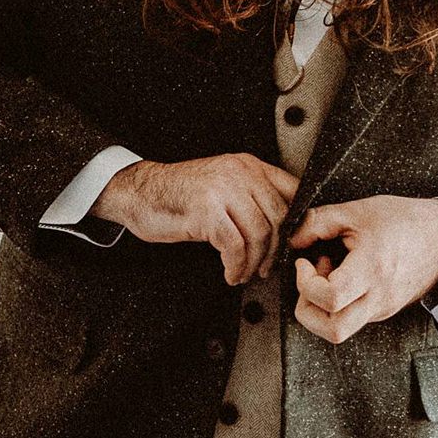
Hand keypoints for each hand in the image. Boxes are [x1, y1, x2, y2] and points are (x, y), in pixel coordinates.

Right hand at [95, 155, 300, 284]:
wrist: (139, 192)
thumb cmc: (179, 195)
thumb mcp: (222, 187)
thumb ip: (251, 197)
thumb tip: (283, 228)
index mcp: (247, 165)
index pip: (291, 191)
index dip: (298, 223)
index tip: (293, 245)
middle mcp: (239, 173)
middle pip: (278, 217)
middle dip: (274, 250)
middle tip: (266, 267)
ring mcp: (222, 190)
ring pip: (258, 233)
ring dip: (254, 262)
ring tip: (244, 273)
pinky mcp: (206, 211)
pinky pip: (235, 246)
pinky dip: (236, 266)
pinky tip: (230, 273)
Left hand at [287, 195, 437, 344]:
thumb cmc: (403, 220)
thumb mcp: (357, 211)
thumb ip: (317, 222)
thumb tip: (293, 241)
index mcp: (372, 270)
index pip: (330, 299)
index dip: (306, 283)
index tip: (305, 263)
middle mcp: (379, 298)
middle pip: (332, 331)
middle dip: (307, 310)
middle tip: (309, 280)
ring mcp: (383, 309)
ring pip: (340, 330)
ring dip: (322, 307)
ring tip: (330, 274)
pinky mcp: (384, 311)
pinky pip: (353, 318)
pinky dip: (338, 303)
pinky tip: (345, 275)